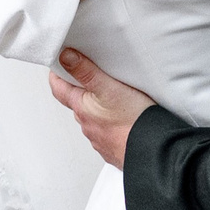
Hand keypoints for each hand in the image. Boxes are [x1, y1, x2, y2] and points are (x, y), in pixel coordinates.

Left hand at [49, 48, 156, 169]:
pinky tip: (124, 117)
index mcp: (81, 108)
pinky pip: (108, 131)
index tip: (61, 61)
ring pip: (93, 117)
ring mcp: (99, 138)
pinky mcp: (113, 147)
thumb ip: (86, 71)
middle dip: (81, 88)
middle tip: (90, 72)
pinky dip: (112, 122)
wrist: (152, 151)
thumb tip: (65, 57)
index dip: (57, 73)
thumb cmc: (133, 121)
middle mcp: (87, 125)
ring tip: (112, 95)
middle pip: (77, 102)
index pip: (58, 88)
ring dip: (98, 106)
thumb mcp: (109, 88)